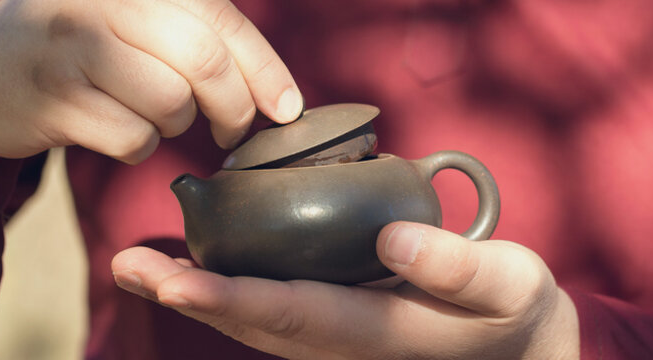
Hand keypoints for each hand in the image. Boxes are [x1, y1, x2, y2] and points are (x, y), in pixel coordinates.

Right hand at [0, 0, 300, 197]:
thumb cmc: (77, 45)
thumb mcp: (130, 18)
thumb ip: (195, 35)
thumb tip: (280, 93)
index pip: (220, 20)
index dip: (266, 69)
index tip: (289, 108)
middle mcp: (103, 4)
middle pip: (204, 62)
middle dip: (234, 108)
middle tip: (232, 130)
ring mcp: (72, 47)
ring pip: (171, 104)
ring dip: (175, 125)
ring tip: (151, 114)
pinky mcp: (52, 97)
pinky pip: (133, 139)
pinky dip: (138, 147)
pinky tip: (115, 130)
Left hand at [111, 222, 580, 358]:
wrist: (523, 353)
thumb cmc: (517, 315)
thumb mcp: (510, 284)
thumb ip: (457, 266)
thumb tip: (392, 237)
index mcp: (381, 330)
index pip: (291, 314)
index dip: (229, 297)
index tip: (176, 279)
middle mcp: (348, 342)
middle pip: (254, 324)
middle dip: (188, 296)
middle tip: (128, 265)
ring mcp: (342, 340)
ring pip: (256, 324)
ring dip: (197, 297)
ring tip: (144, 267)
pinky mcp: (343, 327)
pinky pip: (274, 315)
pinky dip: (230, 295)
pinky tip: (206, 272)